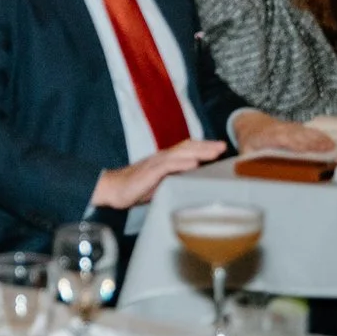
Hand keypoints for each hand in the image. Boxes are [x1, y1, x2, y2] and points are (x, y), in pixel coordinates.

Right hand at [90, 138, 224, 209]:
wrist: (113, 189)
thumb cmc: (136, 188)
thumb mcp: (160, 183)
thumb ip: (175, 179)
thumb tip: (193, 182)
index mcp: (165, 159)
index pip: (187, 149)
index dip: (204, 147)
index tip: (221, 148)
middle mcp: (162, 157)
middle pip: (187, 147)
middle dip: (207, 146)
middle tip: (224, 147)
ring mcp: (156, 164)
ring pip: (181, 153)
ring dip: (199, 152)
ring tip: (215, 153)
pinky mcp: (149, 173)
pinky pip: (168, 166)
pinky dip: (182, 163)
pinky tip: (193, 164)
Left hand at [229, 112, 334, 154]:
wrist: (252, 123)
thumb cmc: (250, 140)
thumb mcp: (245, 150)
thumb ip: (249, 160)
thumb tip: (253, 171)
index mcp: (266, 136)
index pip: (281, 138)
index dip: (292, 143)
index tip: (303, 150)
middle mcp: (280, 130)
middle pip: (298, 135)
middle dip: (311, 142)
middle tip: (325, 150)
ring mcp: (289, 127)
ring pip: (305, 132)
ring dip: (319, 139)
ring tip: (331, 147)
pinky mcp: (296, 128)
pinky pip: (309, 131)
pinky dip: (319, 136)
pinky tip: (329, 141)